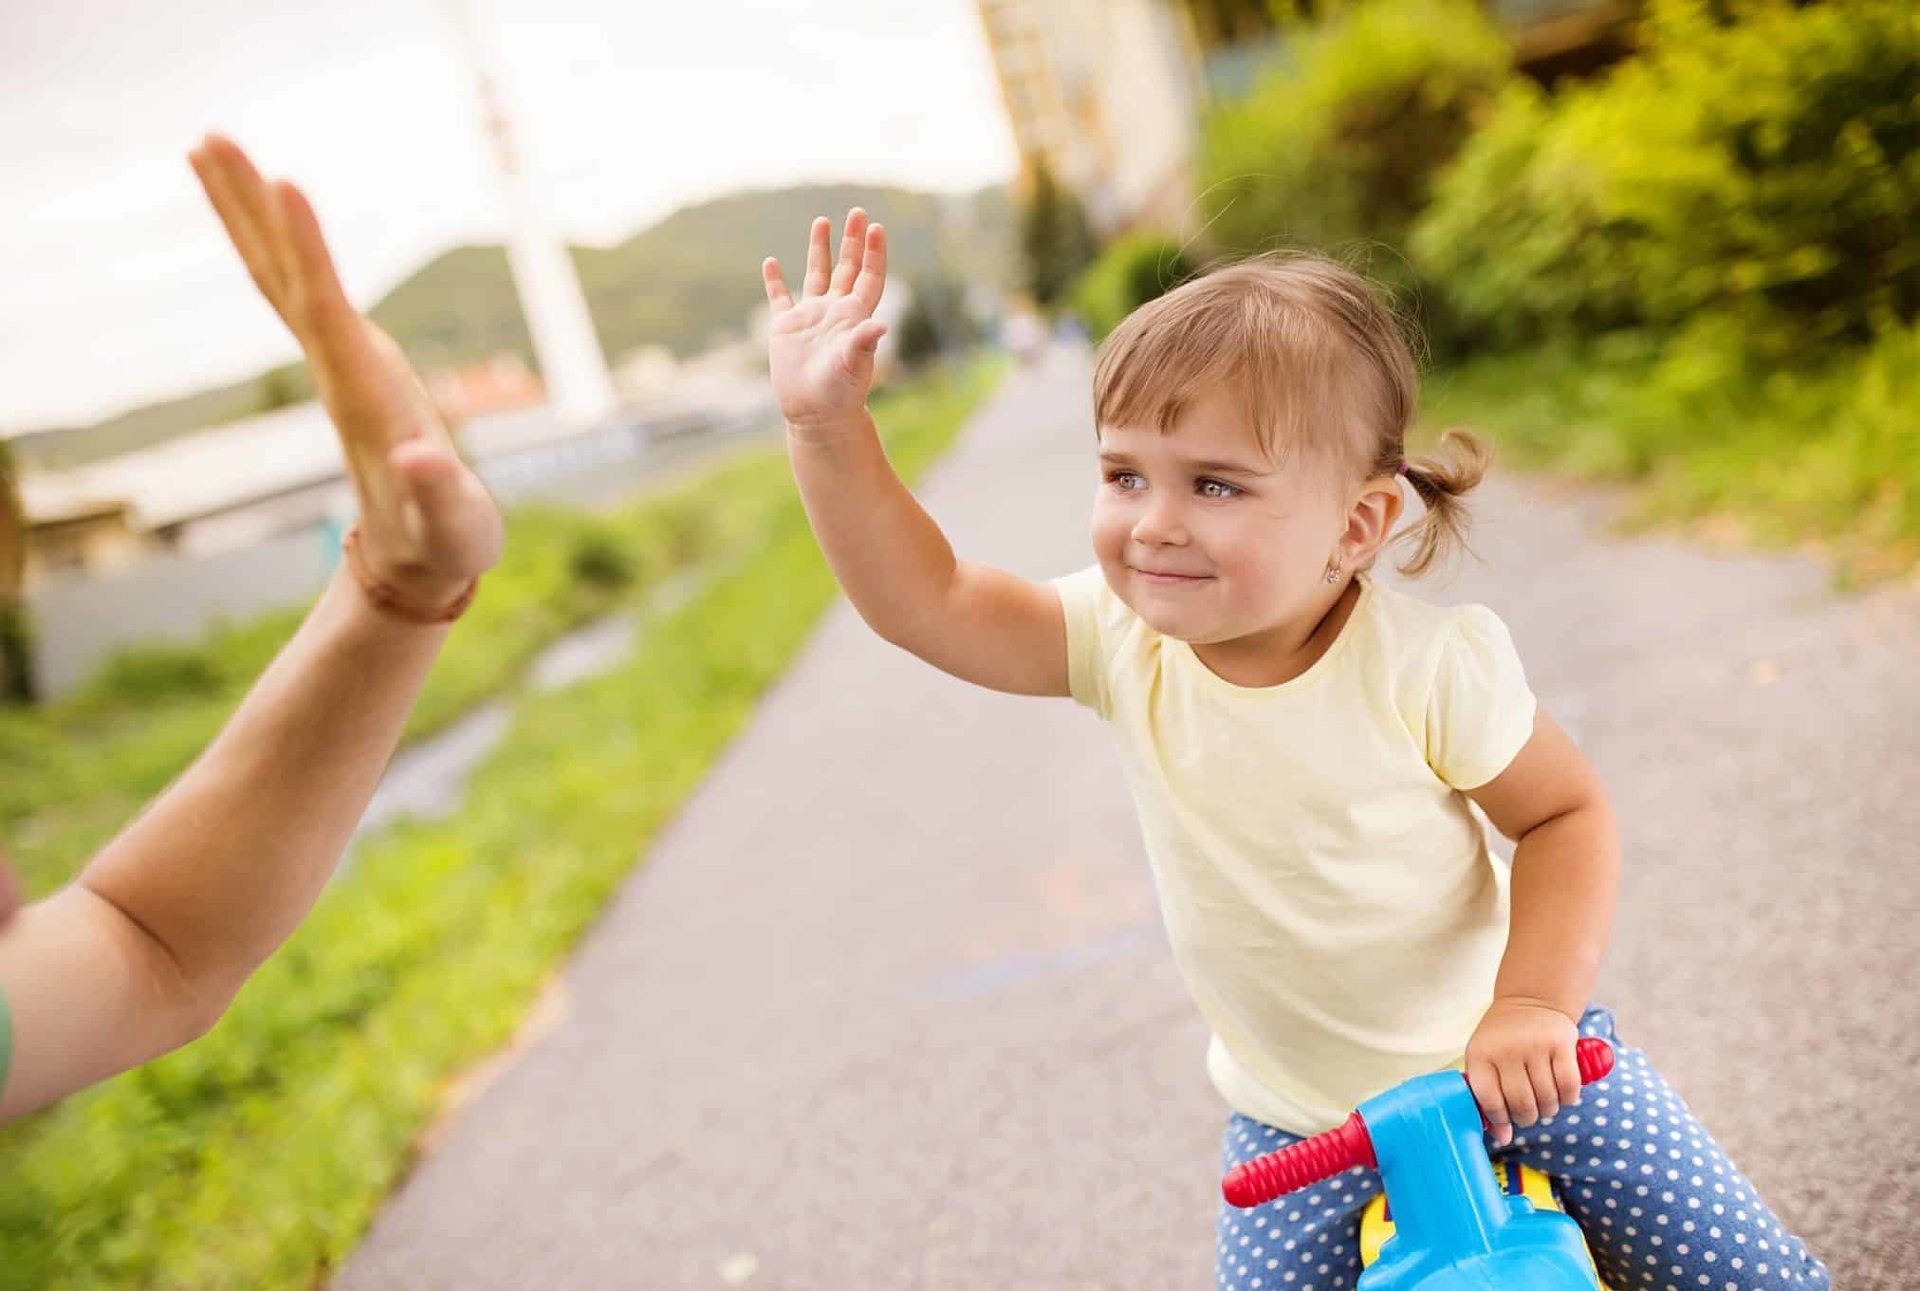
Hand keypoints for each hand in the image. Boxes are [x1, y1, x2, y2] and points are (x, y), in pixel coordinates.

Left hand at [188, 134, 502, 618]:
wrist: (412, 563)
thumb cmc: (444, 544)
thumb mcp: (453, 529)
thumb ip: (438, 494)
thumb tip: (419, 459)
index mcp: (367, 400)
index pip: (328, 315)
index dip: (309, 252)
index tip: (285, 184)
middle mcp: (340, 372)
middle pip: (282, 282)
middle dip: (248, 213)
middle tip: (208, 138)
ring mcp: (340, 364)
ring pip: (281, 278)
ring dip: (246, 213)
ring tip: (211, 145)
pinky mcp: (349, 361)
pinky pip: (302, 288)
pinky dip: (279, 241)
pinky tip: (264, 206)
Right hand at [762, 209, 887, 441]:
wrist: (815, 413)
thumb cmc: (839, 393)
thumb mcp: (853, 365)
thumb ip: (863, 342)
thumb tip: (881, 324)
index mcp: (855, 317)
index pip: (868, 277)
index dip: (873, 253)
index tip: (875, 227)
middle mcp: (835, 312)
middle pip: (846, 268)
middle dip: (852, 241)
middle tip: (857, 212)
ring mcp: (811, 318)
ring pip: (816, 275)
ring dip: (819, 249)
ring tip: (821, 221)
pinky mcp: (786, 328)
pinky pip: (780, 298)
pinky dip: (775, 281)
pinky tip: (772, 262)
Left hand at [1465, 996, 1581, 1145]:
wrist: (1530, 1000)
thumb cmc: (1502, 1039)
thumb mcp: (1485, 1060)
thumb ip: (1489, 1098)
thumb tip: (1503, 1139)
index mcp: (1481, 1054)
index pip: (1489, 1100)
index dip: (1500, 1117)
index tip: (1506, 1117)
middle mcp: (1507, 1050)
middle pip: (1521, 1104)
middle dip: (1527, 1117)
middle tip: (1528, 1113)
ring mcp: (1535, 1045)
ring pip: (1547, 1099)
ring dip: (1548, 1109)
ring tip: (1544, 1101)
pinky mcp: (1561, 1044)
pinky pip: (1569, 1087)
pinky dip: (1567, 1099)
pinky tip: (1561, 1094)